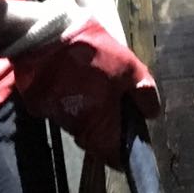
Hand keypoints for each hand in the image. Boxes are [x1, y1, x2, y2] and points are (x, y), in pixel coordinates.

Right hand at [7, 0, 161, 166]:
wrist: (43, 34)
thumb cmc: (92, 53)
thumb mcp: (129, 67)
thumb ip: (143, 92)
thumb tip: (152, 113)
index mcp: (99, 128)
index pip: (115, 157)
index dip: (127, 151)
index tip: (135, 140)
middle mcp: (76, 129)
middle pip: (99, 138)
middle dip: (112, 125)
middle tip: (122, 102)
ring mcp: (57, 116)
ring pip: (82, 121)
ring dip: (93, 109)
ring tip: (102, 85)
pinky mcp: (42, 102)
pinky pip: (65, 106)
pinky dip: (75, 97)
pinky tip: (81, 77)